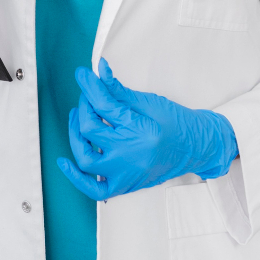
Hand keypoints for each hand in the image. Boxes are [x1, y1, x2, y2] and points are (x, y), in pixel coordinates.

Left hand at [57, 59, 237, 200]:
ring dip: (75, 135)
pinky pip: (94, 189)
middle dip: (84, 106)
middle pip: (91, 129)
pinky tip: (65, 162)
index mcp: (141, 129)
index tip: (82, 74)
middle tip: (88, 95)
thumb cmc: (175, 123)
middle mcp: (131, 154)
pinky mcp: (124, 185)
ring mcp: (126, 173)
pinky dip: (76, 177)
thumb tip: (99, 71)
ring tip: (77, 118)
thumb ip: (119, 90)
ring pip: (86, 158)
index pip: (104, 105)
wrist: (194, 148)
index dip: (89, 86)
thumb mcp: (149, 101)